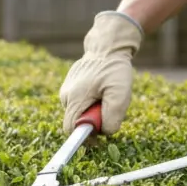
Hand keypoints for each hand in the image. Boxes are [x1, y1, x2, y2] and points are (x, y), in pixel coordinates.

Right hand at [59, 11, 143, 134]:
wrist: (107, 47)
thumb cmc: (115, 69)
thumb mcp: (120, 93)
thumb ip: (112, 115)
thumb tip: (105, 132)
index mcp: (75, 98)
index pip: (71, 129)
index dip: (84, 137)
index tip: (99, 138)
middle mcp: (66, 95)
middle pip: (75, 122)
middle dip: (92, 123)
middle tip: (107, 110)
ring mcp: (66, 91)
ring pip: (78, 113)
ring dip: (92, 112)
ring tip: (105, 97)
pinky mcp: (69, 87)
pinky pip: (78, 104)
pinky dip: (90, 104)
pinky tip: (100, 92)